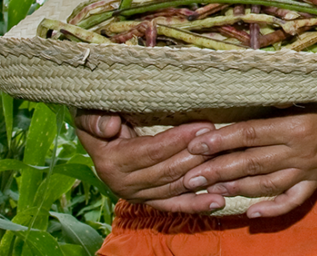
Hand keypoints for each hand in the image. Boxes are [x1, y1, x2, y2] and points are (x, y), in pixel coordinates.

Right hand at [72, 109, 223, 213]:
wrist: (98, 134)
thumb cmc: (99, 115)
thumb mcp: (90, 112)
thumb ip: (95, 119)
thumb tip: (110, 127)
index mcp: (111, 162)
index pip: (150, 152)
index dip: (177, 140)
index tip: (203, 127)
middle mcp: (123, 184)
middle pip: (167, 171)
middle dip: (197, 155)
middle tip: (221, 140)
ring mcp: (138, 194)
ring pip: (175, 187)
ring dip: (201, 177)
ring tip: (226, 163)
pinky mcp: (150, 200)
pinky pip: (174, 204)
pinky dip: (196, 204)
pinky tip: (218, 201)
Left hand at [181, 103, 316, 218]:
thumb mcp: (297, 92)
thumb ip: (268, 104)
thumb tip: (229, 109)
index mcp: (295, 125)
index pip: (249, 134)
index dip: (220, 141)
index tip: (194, 146)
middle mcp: (301, 150)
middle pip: (251, 163)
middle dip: (217, 170)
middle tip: (190, 177)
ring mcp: (309, 168)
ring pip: (267, 184)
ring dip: (236, 188)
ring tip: (211, 189)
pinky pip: (293, 200)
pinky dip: (272, 208)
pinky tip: (251, 214)